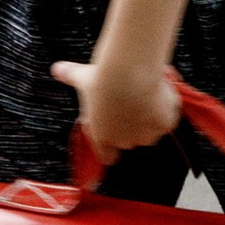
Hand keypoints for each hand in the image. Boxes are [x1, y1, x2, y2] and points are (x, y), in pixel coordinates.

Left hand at [52, 51, 183, 164]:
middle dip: (133, 124)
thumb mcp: (82, 77)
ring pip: (151, 131)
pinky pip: (168, 119)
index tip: (115, 129)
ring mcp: (145, 135)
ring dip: (151, 117)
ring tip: (148, 94)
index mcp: (102, 137)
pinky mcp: (163, 126)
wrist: (129, 75)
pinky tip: (162, 91)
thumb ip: (70, 75)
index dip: (111, 145)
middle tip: (132, 100)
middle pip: (131, 140)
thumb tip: (57, 68)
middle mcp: (124, 141)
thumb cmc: (103, 79)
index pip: (107, 156)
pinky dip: (167, 108)